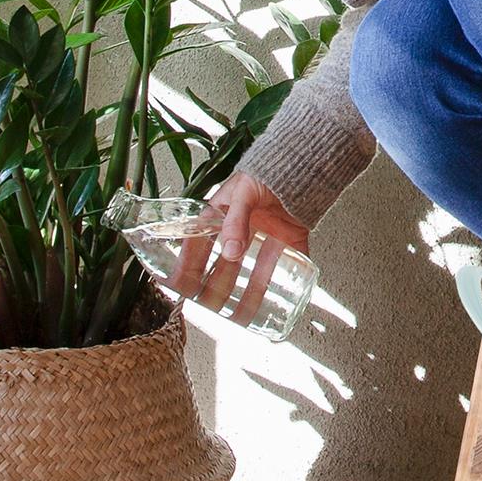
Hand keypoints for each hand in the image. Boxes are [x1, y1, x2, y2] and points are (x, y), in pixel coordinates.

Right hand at [166, 171, 309, 322]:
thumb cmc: (266, 172)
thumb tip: (230, 252)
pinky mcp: (291, 243)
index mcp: (222, 218)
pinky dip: (287, 287)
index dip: (187, 268)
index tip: (179, 288)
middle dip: (218, 289)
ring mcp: (267, 239)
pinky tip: (281, 304)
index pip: (198, 248)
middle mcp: (243, 233)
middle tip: (211, 307)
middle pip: (226, 267)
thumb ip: (235, 221)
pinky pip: (288, 269)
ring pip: (256, 274)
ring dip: (249, 296)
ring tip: (243, 317)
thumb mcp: (243, 193)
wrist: (302, 163)